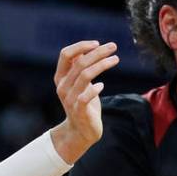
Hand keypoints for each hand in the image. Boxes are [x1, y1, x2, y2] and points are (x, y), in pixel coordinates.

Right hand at [50, 40, 118, 163]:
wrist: (80, 131)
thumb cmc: (82, 104)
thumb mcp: (79, 84)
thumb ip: (78, 68)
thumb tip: (85, 48)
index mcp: (60, 77)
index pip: (65, 54)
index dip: (81, 46)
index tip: (97, 43)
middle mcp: (62, 86)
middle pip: (79, 62)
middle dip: (98, 52)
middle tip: (113, 46)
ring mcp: (69, 99)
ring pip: (84, 75)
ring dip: (102, 64)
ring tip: (115, 59)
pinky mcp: (79, 110)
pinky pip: (86, 96)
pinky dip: (95, 89)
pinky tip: (102, 85)